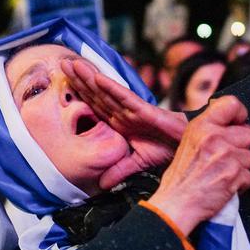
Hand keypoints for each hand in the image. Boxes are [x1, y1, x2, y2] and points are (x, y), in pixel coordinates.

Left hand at [62, 59, 187, 188]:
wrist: (188, 146)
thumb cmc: (165, 148)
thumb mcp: (137, 163)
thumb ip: (118, 170)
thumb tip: (101, 184)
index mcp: (118, 123)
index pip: (94, 106)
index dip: (78, 94)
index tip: (62, 83)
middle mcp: (122, 113)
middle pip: (96, 95)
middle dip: (79, 80)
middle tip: (62, 64)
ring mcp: (132, 110)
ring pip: (106, 92)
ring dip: (89, 78)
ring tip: (73, 64)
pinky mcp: (145, 110)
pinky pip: (125, 98)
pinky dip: (111, 88)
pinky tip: (98, 78)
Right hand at [149, 96, 249, 234]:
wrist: (176, 203)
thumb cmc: (182, 176)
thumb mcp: (189, 141)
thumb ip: (209, 129)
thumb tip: (235, 121)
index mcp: (201, 126)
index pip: (232, 104)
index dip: (240, 115)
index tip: (238, 124)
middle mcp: (213, 137)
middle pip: (248, 134)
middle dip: (240, 148)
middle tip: (223, 158)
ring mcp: (225, 156)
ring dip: (240, 167)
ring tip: (221, 173)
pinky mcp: (234, 174)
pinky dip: (240, 183)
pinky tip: (224, 185)